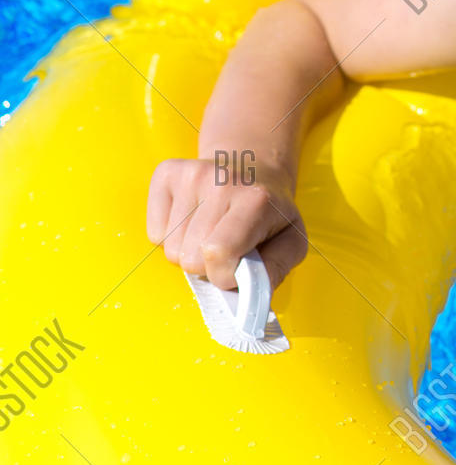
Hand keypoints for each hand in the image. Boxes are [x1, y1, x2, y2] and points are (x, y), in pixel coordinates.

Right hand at [146, 155, 306, 291]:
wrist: (254, 169)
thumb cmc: (271, 213)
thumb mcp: (291, 241)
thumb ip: (274, 271)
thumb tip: (251, 296)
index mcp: (256, 200)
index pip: (218, 253)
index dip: (224, 275)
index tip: (237, 269)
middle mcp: (222, 181)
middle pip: (189, 257)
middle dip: (207, 266)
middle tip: (227, 247)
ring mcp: (191, 174)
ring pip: (170, 248)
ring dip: (189, 252)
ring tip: (212, 232)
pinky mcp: (166, 173)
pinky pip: (155, 233)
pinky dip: (171, 236)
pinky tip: (195, 219)